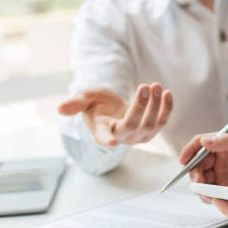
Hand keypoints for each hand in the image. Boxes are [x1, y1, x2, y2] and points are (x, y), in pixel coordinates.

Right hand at [58, 83, 172, 146]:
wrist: (111, 107)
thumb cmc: (96, 103)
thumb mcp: (85, 98)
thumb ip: (76, 103)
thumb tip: (60, 109)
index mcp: (102, 132)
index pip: (103, 138)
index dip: (107, 140)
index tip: (111, 142)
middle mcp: (121, 137)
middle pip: (134, 126)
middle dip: (141, 106)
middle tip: (145, 86)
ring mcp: (138, 136)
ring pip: (151, 125)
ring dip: (156, 105)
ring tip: (156, 85)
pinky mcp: (151, 130)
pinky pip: (162, 122)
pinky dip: (167, 108)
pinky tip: (167, 93)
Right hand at [179, 132, 227, 200]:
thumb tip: (206, 140)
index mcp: (224, 143)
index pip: (200, 143)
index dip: (189, 151)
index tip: (184, 160)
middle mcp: (220, 158)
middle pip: (197, 163)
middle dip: (195, 172)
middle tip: (199, 181)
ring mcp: (222, 174)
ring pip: (202, 179)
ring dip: (200, 186)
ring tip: (207, 192)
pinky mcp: (226, 188)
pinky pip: (211, 193)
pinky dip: (208, 196)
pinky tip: (213, 199)